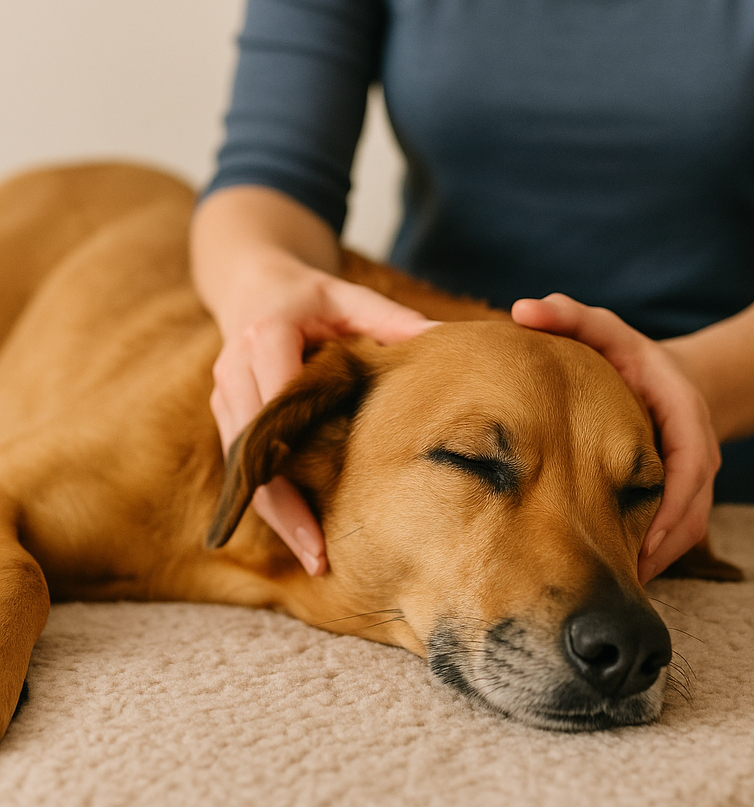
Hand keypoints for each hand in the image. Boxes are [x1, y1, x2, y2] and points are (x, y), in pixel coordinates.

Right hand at [210, 253, 435, 574]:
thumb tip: (443, 339)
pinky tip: (297, 533)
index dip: (294, 444)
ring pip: (240, 464)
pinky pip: (240, 464)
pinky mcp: (225, 412)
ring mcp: (224, 392)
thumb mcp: (350, 296)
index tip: (323, 485)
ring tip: (314, 557)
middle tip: (320, 553)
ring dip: (273, 512)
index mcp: (267, 334)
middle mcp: (235, 367)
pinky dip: (266, 498)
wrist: (253, 284)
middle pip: (253, 445)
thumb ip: (392, 319)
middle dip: (281, 501)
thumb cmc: (311, 295)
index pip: (276, 394)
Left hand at [511, 294, 719, 583]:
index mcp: (684, 410)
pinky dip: (651, 556)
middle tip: (620, 577)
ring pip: (687, 530)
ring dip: (656, 560)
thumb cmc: (623, 354)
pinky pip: (675, 534)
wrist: (662, 378)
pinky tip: (617, 575)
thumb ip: (565, 315)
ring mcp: (694, 477)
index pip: (692, 463)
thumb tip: (522, 310)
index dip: (670, 504)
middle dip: (660, 545)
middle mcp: (697, 448)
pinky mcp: (683, 497)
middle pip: (693, 510)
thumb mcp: (599, 326)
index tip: (639, 538)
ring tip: (617, 586)